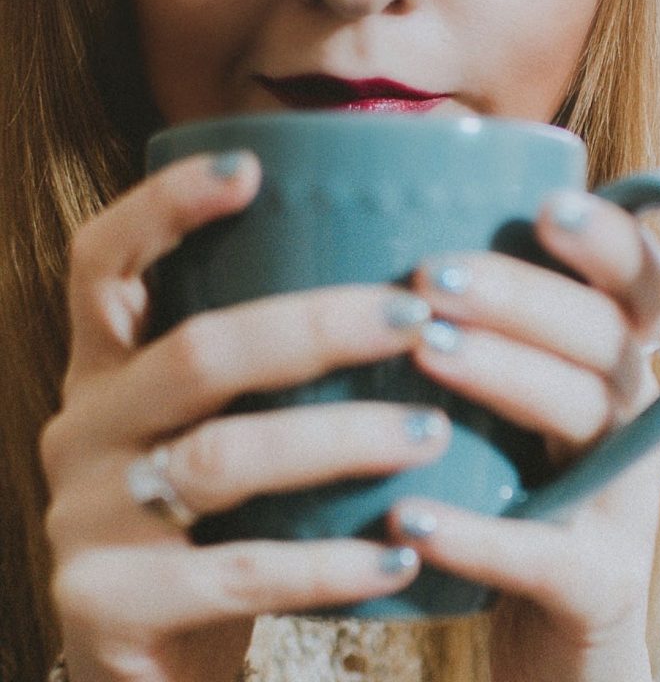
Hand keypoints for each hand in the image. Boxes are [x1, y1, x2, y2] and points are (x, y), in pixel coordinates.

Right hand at [41, 153, 450, 681]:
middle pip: (197, 354)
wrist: (159, 639)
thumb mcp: (222, 420)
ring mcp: (86, 517)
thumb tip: (399, 285)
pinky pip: (236, 573)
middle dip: (314, 328)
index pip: (103, 263)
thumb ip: (271, 364)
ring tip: (431, 432)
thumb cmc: (220, 507)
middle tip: (414, 319)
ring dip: (338, 441)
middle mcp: (85, 428)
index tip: (249, 168)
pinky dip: (328, 564)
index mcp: (108, 368)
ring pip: (221, 457)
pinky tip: (401, 555)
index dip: (164, 207)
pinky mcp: (108, 606)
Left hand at [390, 191, 659, 681]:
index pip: (639, 284)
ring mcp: (621, 500)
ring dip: (505, 375)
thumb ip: (465, 332)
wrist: (544, 622)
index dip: (608, 242)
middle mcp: (628, 417)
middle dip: (521, 298)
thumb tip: (366, 247)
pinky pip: (544, 554)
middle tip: (432, 275)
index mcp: (607, 365)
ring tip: (425, 353)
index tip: (544, 208)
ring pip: (582, 418)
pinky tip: (408, 515)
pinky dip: (477, 534)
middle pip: (601, 336)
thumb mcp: (496, 400)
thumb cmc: (502, 482)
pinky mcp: (597, 582)